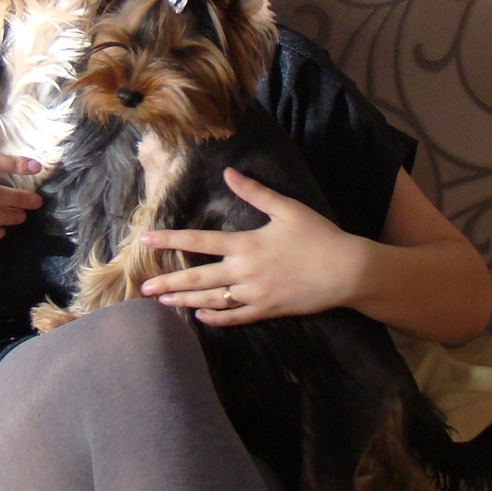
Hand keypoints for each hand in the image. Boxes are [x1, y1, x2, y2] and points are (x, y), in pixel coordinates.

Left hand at [139, 168, 355, 326]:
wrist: (348, 272)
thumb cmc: (319, 236)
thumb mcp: (287, 208)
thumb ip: (255, 192)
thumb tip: (229, 173)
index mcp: (246, 245)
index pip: (198, 241)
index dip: (170, 240)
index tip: (146, 240)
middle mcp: (244, 272)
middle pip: (197, 278)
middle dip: (168, 282)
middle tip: (143, 288)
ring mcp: (255, 295)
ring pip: (211, 300)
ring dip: (185, 300)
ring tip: (163, 302)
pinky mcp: (267, 310)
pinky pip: (235, 317)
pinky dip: (215, 318)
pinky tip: (200, 317)